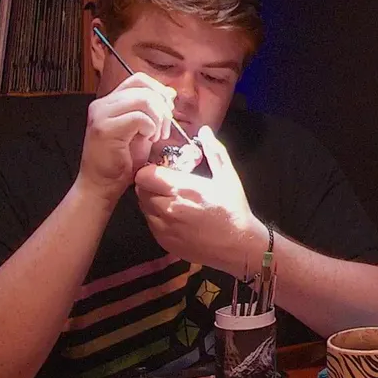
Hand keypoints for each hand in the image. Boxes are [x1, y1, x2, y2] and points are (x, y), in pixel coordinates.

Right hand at [77, 73, 176, 204]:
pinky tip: (148, 139)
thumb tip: (169, 94)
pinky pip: (140, 117)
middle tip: (164, 129)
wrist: (101, 186)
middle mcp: (102, 104)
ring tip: (155, 136)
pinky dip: (151, 128)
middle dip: (162, 107)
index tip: (168, 109)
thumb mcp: (142, 130)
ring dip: (157, 119)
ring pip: (144, 100)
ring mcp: (101, 115)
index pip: (138, 80)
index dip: (158, 90)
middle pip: (143, 88)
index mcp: (110, 102)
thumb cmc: (121, 162)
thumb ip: (152, 111)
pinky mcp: (105, 128)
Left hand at [134, 126, 266, 276]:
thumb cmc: (233, 209)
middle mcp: (167, 208)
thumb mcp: (228, 177)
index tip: (160, 169)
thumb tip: (205, 130)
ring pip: (143, 207)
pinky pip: (150, 223)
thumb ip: (214, 152)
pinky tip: (174, 216)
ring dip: (151, 200)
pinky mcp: (162, 241)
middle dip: (150, 184)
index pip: (144, 174)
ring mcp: (163, 227)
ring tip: (170, 199)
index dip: (150, 170)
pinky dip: (156, 217)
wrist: (238, 246)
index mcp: (181, 188)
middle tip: (165, 184)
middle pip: (140, 190)